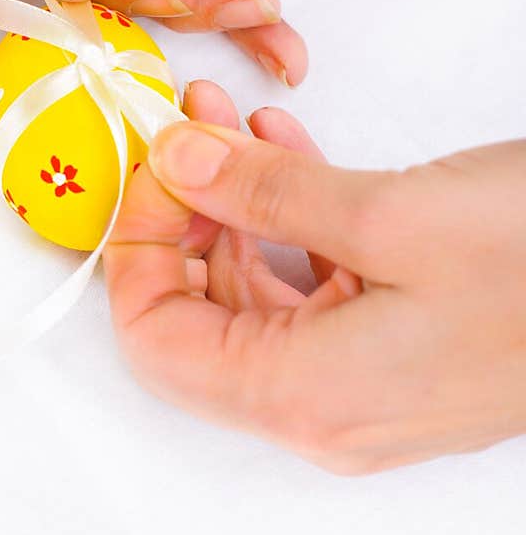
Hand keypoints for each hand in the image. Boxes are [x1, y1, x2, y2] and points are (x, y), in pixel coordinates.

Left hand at [104, 80, 525, 472]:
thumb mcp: (388, 214)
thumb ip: (263, 193)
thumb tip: (174, 165)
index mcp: (306, 397)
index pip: (156, 344)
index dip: (135, 251)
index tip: (148, 170)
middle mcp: (325, 410)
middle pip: (200, 321)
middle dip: (180, 217)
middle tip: (183, 131)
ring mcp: (365, 386)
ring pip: (255, 297)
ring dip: (233, 208)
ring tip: (230, 124)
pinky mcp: (400, 351)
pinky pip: (314, 289)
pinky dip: (291, 222)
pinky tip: (289, 152)